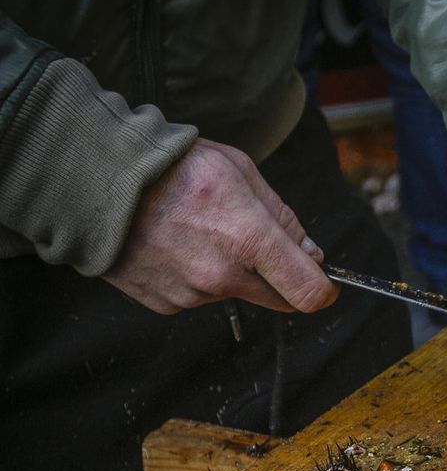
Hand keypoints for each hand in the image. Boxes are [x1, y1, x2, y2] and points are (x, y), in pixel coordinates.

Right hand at [106, 138, 334, 313]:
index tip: (325, 284)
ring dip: (229, 271)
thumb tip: (312, 253)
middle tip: (252, 242)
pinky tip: (175, 245)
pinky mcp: (165, 304)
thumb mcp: (240, 172)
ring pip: (233, 293)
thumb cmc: (172, 167)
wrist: (98, 179)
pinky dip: (194, 276)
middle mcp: (222, 275)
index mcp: (249, 238)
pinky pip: (198, 297)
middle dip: (277, 277)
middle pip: (277, 298)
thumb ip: (283, 217)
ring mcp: (191, 294)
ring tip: (198, 231)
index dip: (323, 290)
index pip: (307, 291)